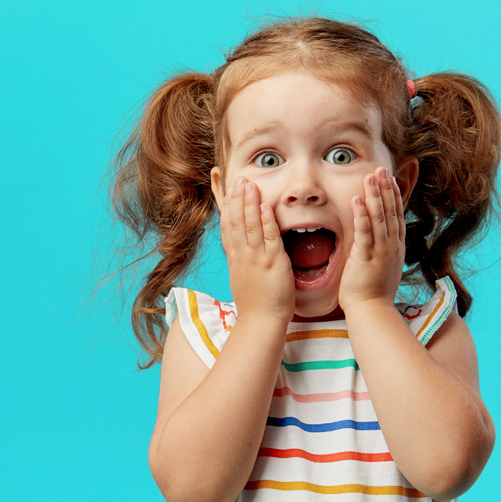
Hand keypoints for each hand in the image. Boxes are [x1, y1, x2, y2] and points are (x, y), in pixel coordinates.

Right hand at [219, 177, 294, 323]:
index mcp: (236, 259)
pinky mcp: (273, 263)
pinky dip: (266, 221)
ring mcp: (257, 259)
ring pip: (250, 226)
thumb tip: (242, 250)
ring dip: (249, 204)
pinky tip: (264, 206)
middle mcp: (243, 256)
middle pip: (236, 222)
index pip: (228, 228)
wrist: (261, 322)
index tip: (228, 190)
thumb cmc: (256, 304)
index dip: (227, 207)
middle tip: (238, 179)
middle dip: (237, 199)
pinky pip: (269, 238)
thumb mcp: (243, 278)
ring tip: (249, 185)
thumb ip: (243, 261)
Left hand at [338, 167, 404, 312]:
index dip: (394, 195)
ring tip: (370, 176)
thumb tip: (382, 241)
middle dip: (386, 188)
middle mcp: (392, 246)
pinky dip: (361, 214)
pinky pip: (364, 232)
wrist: (372, 311)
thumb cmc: (374, 292)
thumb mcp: (384, 267)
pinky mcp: (366, 257)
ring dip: (375, 195)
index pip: (397, 215)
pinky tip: (357, 199)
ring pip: (379, 217)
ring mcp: (380, 251)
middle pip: (390, 211)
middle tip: (381, 168)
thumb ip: (384, 251)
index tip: (390, 178)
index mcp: (396, 247)